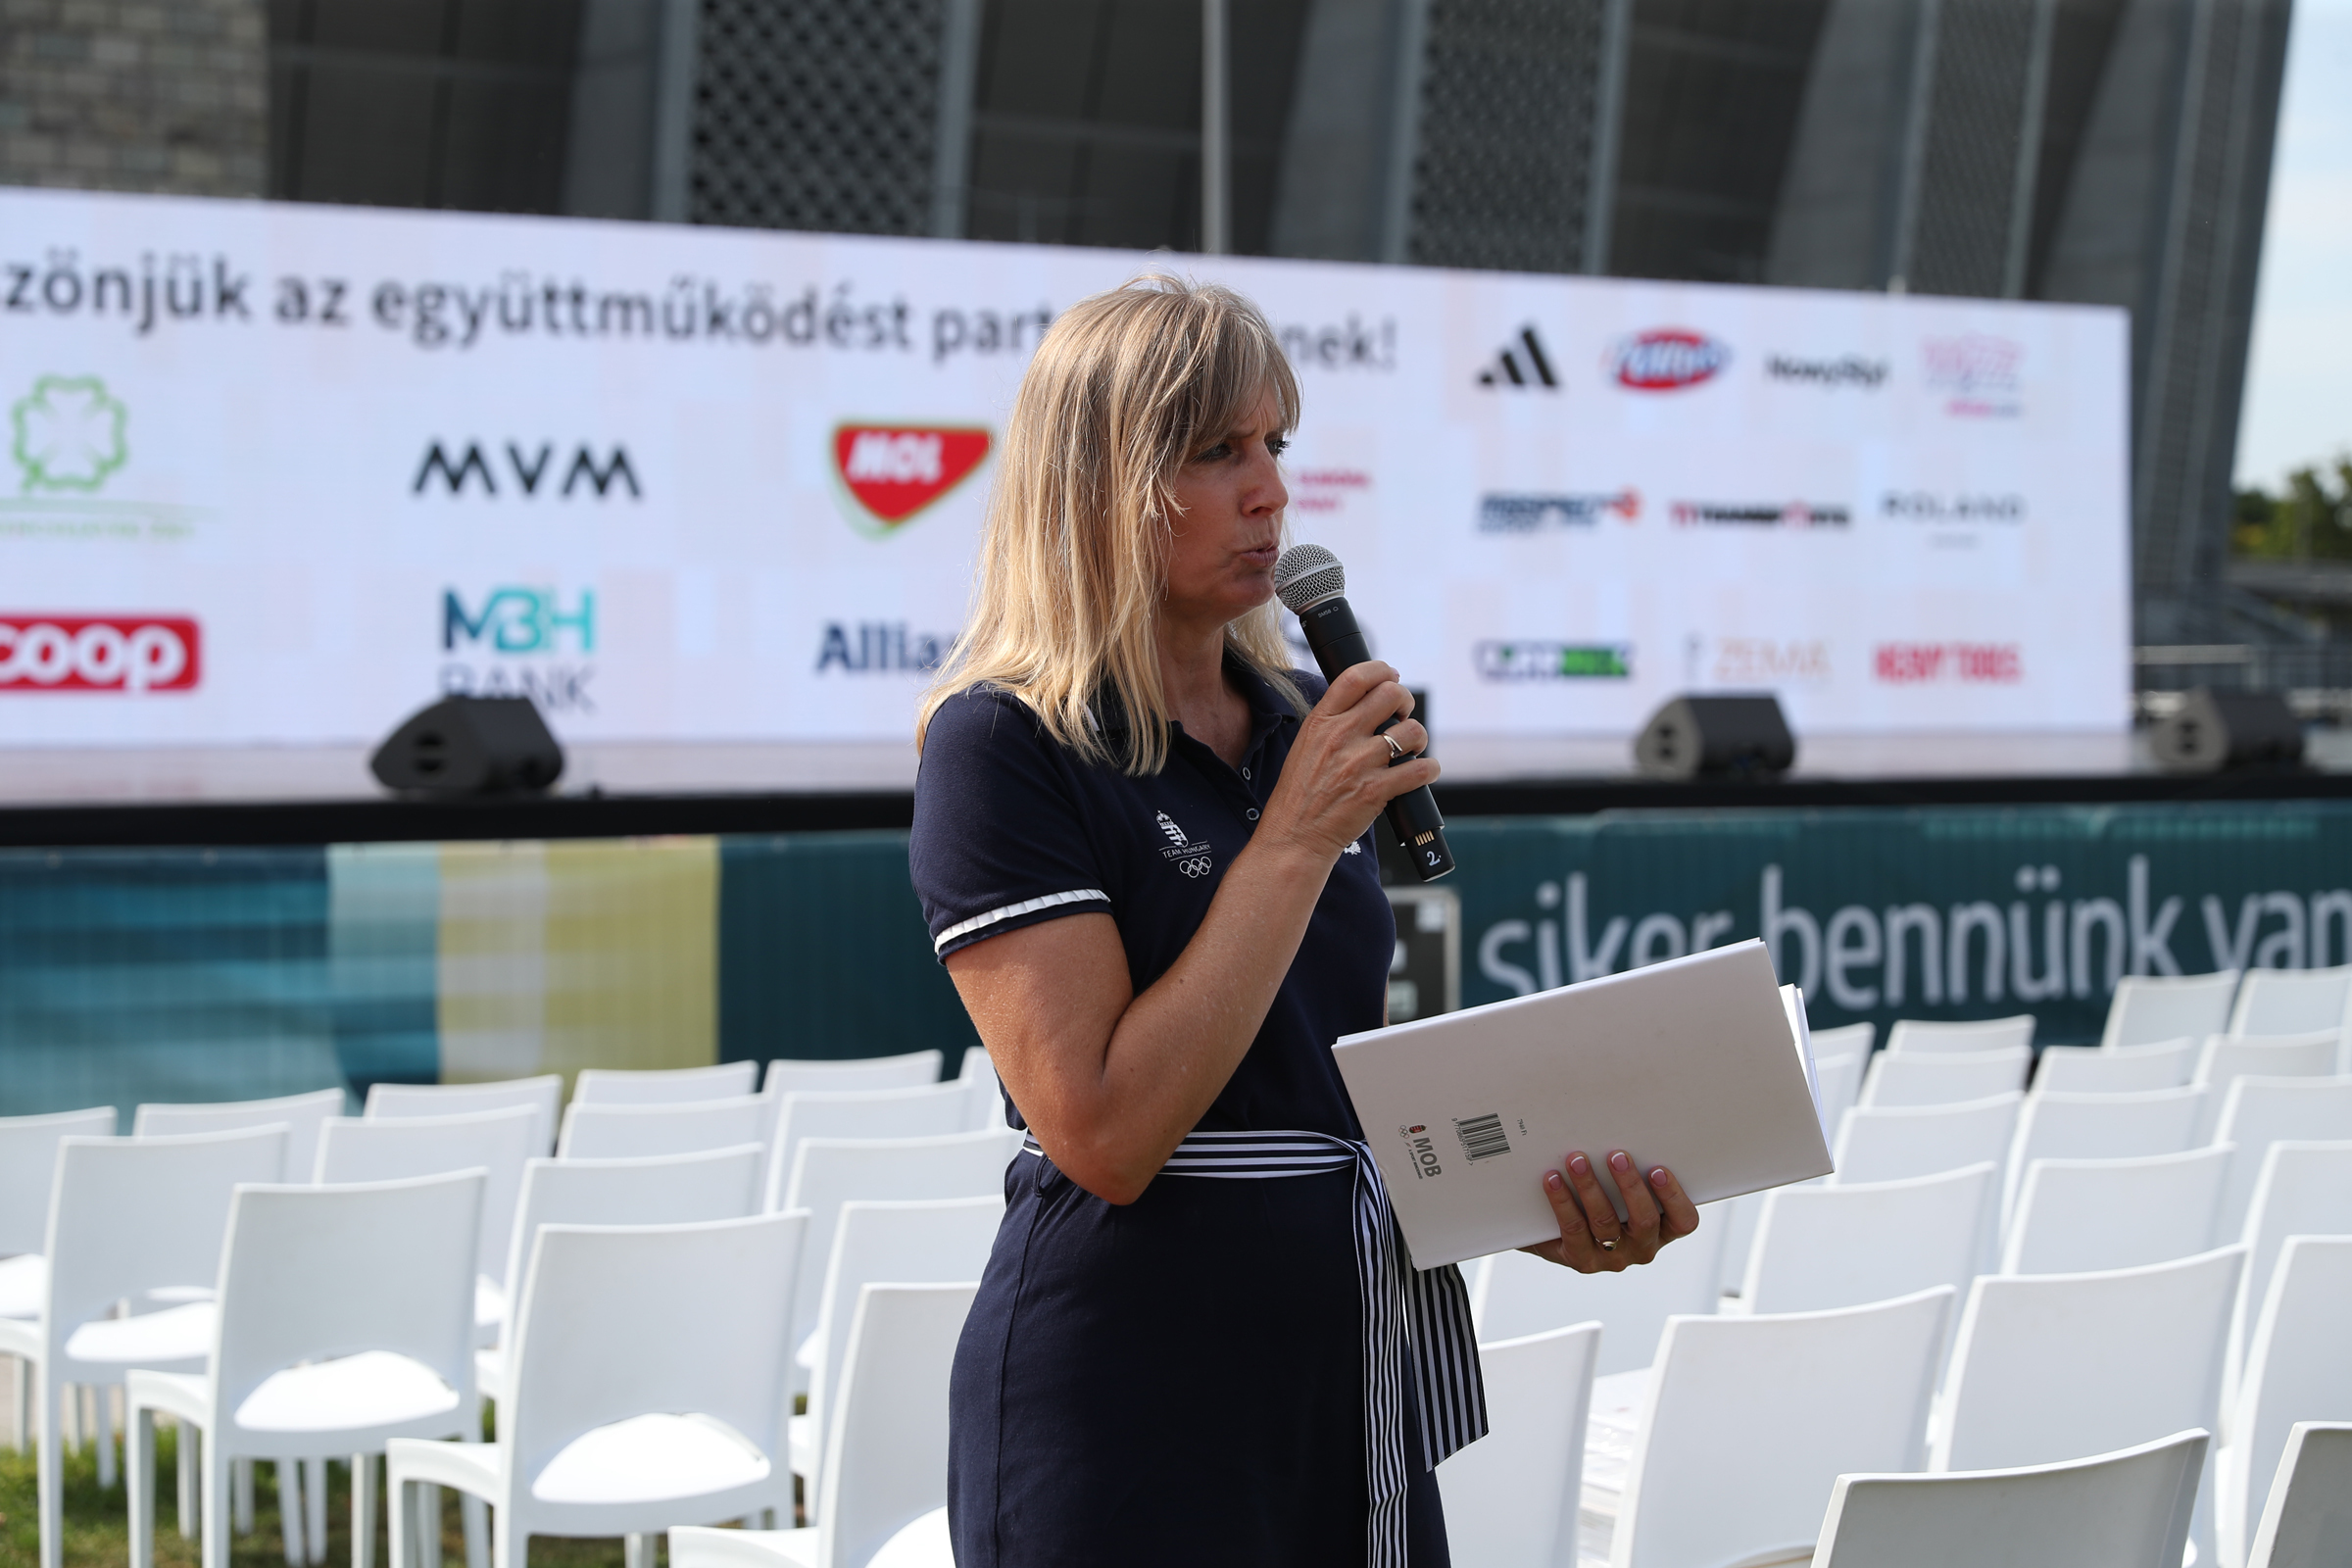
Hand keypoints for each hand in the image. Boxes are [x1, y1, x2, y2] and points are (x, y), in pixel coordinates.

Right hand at [1257, 661, 1438, 861]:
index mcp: (1321, 722)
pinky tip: (1420, 772)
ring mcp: (1359, 763)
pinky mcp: (1376, 791)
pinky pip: (1421, 769)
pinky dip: (1428, 769)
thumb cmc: (1300, 794)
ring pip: (1412, 731)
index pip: (1356, 677)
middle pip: (1391, 695)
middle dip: (1406, 702)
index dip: (1382, 670)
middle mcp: (1340, 737)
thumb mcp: (1306, 746)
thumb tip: (1368, 704)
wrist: (1294, 836)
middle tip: (1403, 716)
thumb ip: (1333, 722)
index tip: (1391, 676)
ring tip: (1410, 750)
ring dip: (1419, 738)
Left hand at [1526, 1150, 1699, 1273]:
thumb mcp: (1623, 1186)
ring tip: (1577, 1160)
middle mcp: (1642, 1247)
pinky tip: (1553, 1179)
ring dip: (1591, 1187)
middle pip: (1644, 1220)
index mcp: (1663, 1229)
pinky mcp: (1582, 1260)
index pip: (1684, 1221)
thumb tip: (1626, 1119)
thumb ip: (1633, 1165)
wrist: (1559, 1232)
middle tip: (1616, 1156)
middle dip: (1630, 1185)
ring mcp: (1612, 1257)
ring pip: (1605, 1222)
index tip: (1659, 1169)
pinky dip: (1562, 1201)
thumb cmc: (1603, 1197)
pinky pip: (1573, 1229)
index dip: (1674, 1197)